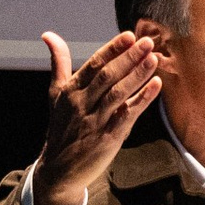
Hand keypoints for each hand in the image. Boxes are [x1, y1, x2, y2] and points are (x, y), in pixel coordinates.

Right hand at [30, 30, 161, 204]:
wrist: (59, 169)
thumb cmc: (61, 127)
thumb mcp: (56, 94)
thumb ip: (59, 63)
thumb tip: (49, 35)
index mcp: (70, 90)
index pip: (94, 64)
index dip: (112, 49)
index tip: (129, 36)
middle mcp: (82, 103)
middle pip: (108, 75)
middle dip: (129, 57)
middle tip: (148, 42)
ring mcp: (95, 121)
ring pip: (118, 93)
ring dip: (138, 74)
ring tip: (154, 58)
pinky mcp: (108, 139)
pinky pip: (128, 115)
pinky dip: (142, 100)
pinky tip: (156, 86)